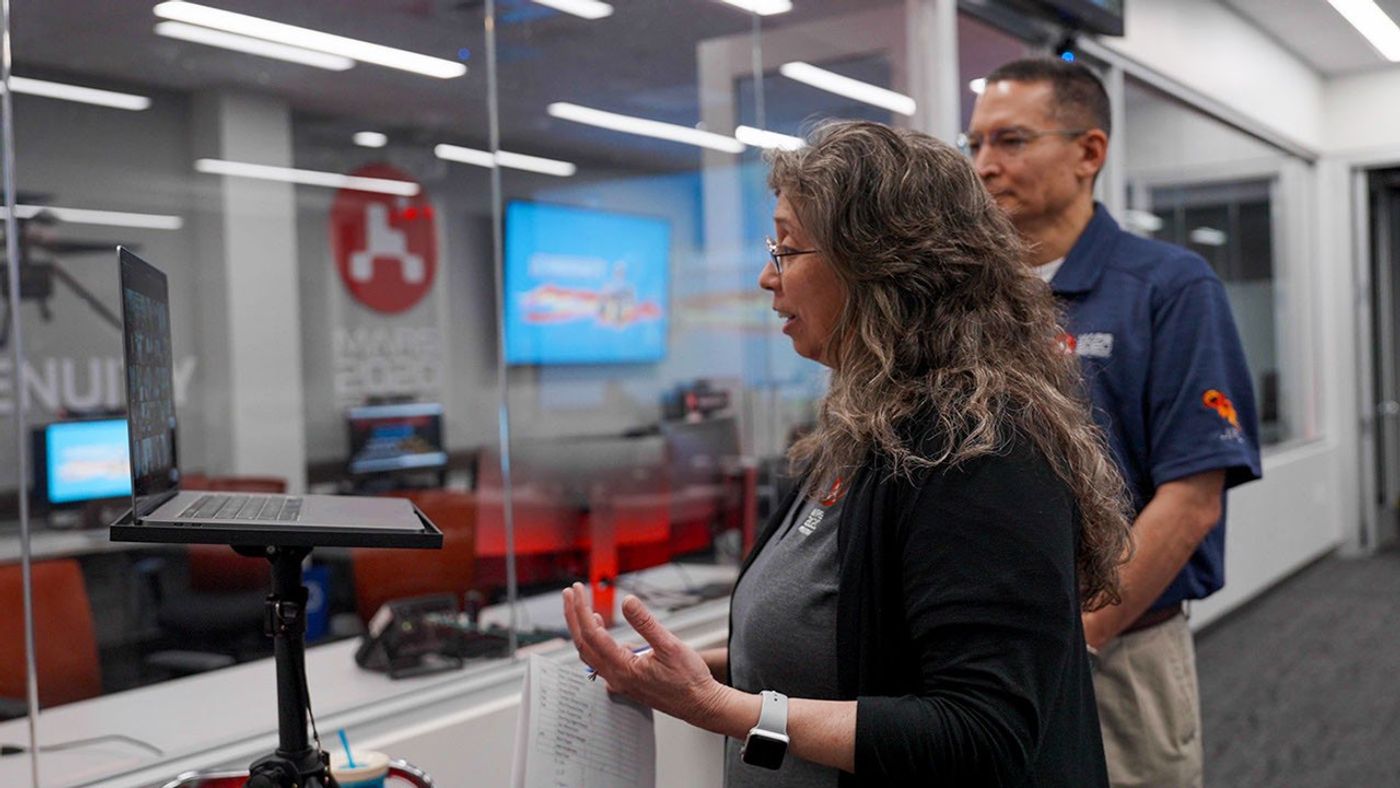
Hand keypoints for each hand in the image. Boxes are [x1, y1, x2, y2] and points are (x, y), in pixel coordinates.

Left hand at [562, 582, 733, 731]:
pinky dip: (594, 641)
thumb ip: (645, 623)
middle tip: (571, 592)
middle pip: (583, 643)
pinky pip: (600, 659)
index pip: (592, 635)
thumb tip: (627, 601)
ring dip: (582, 628)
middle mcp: (616, 678)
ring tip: (581, 606)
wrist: (699, 704)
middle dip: (574, 616)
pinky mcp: (625, 681)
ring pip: (590, 652)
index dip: (581, 610)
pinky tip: (600, 629)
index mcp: (623, 669)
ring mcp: (619, 681)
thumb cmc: (688, 679)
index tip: (578, 590)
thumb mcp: (670, 645)